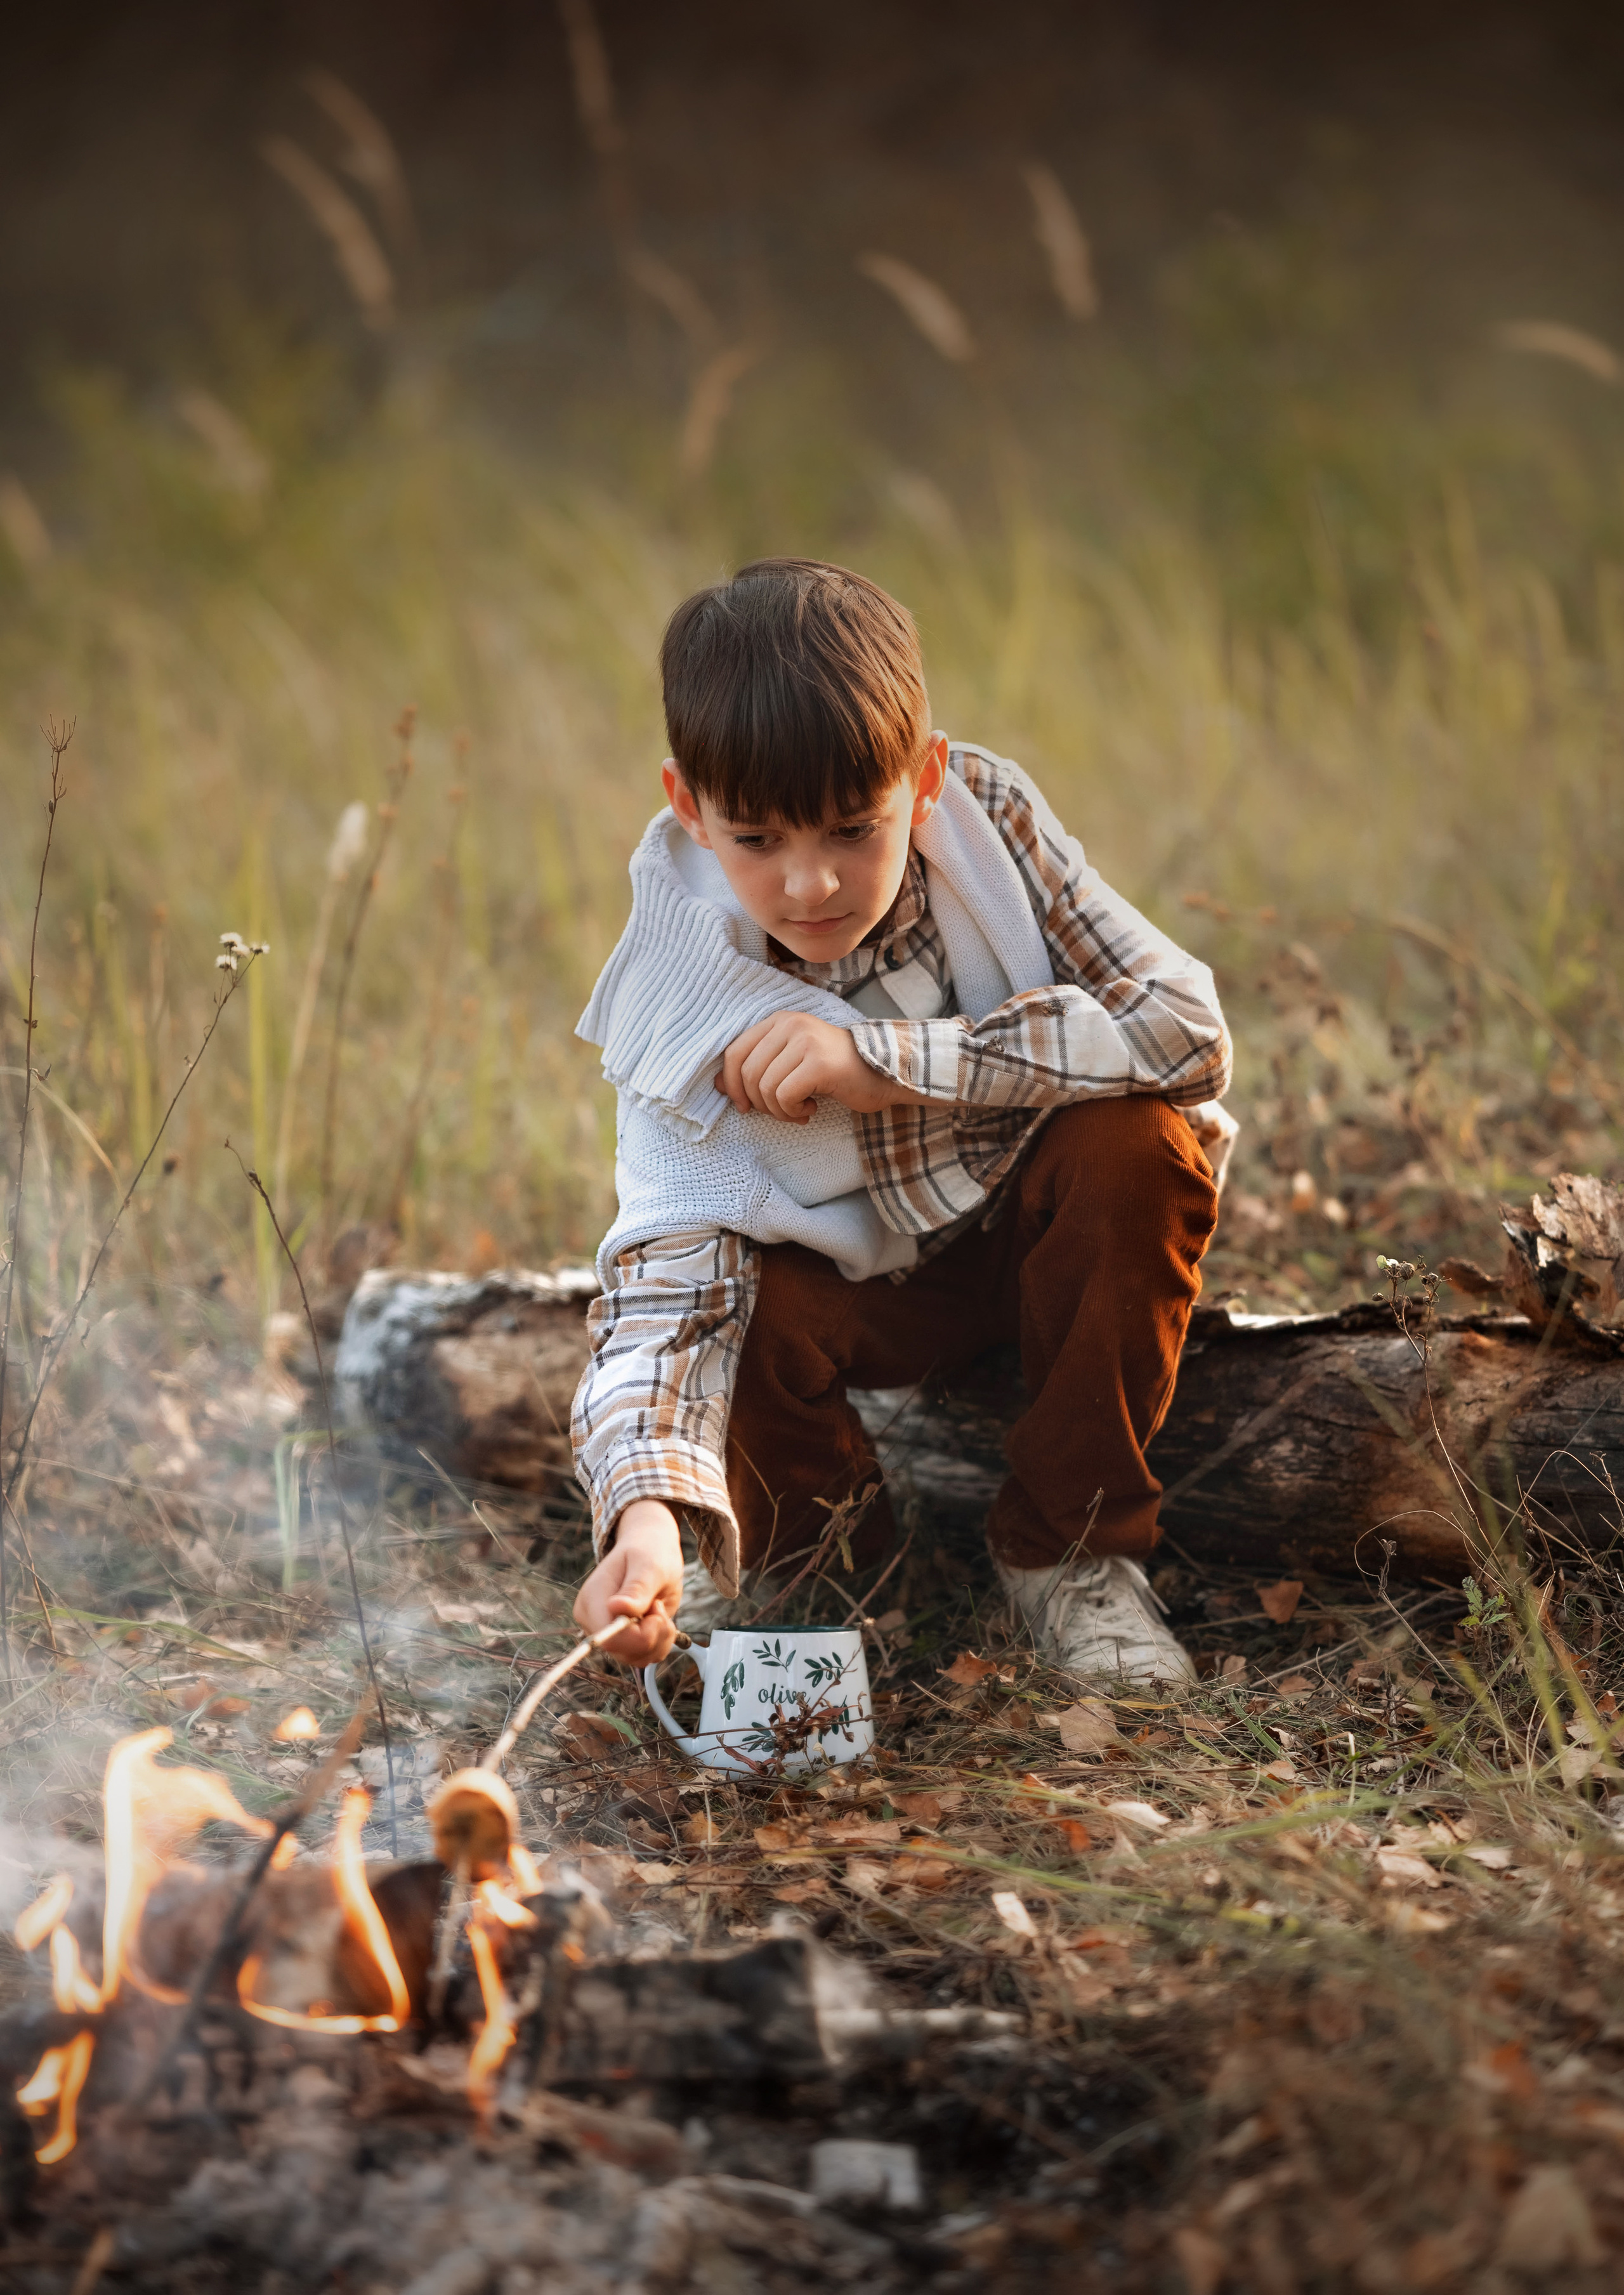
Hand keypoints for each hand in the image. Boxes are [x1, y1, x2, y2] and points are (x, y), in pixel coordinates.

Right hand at [572, 1499, 683, 1665]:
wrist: (649, 1548)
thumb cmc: (649, 1551)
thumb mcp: (649, 1564)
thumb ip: (637, 1588)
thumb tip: (616, 1608)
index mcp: (592, 1601)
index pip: (610, 1640)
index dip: (641, 1635)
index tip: (657, 1609)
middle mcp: (593, 1622)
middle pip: (625, 1653)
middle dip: (654, 1634)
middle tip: (658, 1604)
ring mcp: (606, 1633)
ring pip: (636, 1659)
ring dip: (659, 1638)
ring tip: (658, 1608)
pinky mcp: (621, 1640)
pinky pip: (643, 1657)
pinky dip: (660, 1642)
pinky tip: (659, 1619)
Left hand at [716, 1012, 926, 1123]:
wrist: (885, 1073)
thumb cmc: (838, 1072)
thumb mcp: (793, 1062)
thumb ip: (759, 1067)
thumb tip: (718, 1086)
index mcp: (779, 1021)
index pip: (734, 1052)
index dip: (731, 1084)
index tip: (744, 1106)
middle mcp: (790, 1024)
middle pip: (747, 1073)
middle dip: (759, 1103)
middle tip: (782, 1111)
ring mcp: (805, 1041)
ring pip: (765, 1088)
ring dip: (779, 1111)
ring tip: (800, 1111)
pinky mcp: (817, 1063)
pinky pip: (784, 1096)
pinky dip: (793, 1111)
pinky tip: (811, 1109)